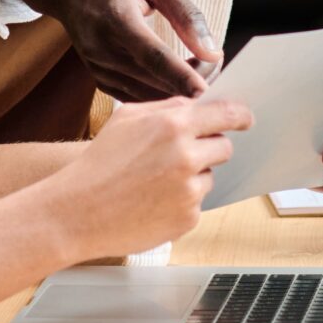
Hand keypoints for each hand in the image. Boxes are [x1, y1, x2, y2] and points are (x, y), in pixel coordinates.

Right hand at [11, 0, 217, 102]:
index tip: (205, 91)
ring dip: (176, 91)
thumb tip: (212, 49)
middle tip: (216, 68)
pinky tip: (177, 82)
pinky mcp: (98, 76)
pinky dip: (157, 94)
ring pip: (144, 94)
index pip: (152, 55)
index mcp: (116, 18)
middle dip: (189, 82)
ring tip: (201, 72)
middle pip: (151, 80)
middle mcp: (102, 47)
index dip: (180, 75)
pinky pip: (133, 96)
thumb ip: (185, 13)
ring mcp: (97, 65)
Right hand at [55, 96, 252, 257]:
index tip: (246, 119)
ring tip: (153, 182)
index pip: (227, 114)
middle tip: (180, 155)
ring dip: (191, 177)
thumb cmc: (98, 164)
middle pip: (224, 147)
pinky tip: (151, 201)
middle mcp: (186, 156)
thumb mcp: (127, 118)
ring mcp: (189, 190)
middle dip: (209, 148)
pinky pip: (196, 203)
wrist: (76, 211)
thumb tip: (196, 105)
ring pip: (209, 176)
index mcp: (174, 125)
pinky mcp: (187, 218)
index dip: (241, 116)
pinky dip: (180, 202)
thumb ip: (166, 107)